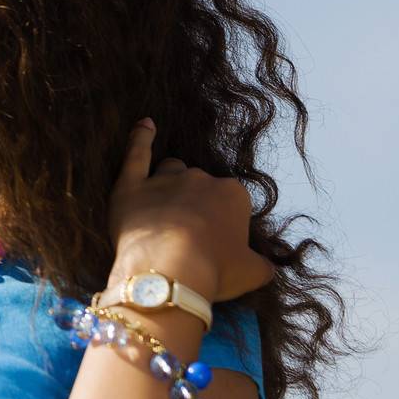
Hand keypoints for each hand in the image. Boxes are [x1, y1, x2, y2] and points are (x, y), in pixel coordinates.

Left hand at [105, 119, 274, 302]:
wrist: (169, 272)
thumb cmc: (214, 271)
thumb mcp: (252, 273)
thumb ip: (262, 265)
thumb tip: (267, 266)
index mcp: (233, 194)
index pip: (231, 201)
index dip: (223, 224)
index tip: (216, 245)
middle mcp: (201, 179)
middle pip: (200, 186)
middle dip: (197, 206)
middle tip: (189, 239)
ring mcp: (165, 179)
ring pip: (171, 168)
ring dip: (172, 182)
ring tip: (166, 208)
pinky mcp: (132, 184)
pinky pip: (136, 152)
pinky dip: (140, 137)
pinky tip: (145, 124)